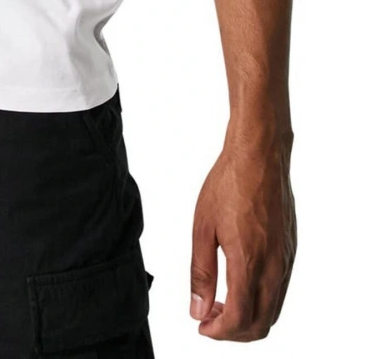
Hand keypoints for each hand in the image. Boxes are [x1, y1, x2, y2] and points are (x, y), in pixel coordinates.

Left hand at [190, 129, 296, 340]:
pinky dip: (261, 300)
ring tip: (220, 302)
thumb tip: (197, 308)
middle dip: (233, 331)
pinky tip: (239, 284)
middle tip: (209, 318)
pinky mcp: (290, 250)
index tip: (201, 326)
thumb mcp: (202, 227)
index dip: (218, 332)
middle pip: (261, 324)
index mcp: (249, 261)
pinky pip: (280, 290)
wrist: (259, 156)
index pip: (239, 319)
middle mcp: (273, 266)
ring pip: (273, 310)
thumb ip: (201, 271)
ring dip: (248, 317)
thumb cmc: (228, 184)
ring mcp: (286, 259)